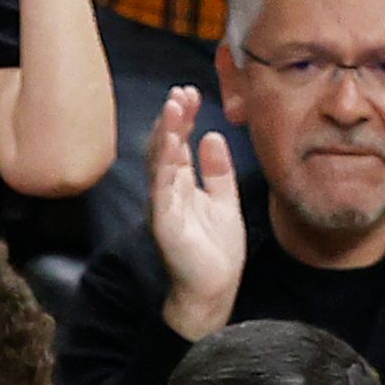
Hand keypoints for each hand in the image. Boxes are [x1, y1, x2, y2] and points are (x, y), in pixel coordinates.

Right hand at [146, 85, 244, 336]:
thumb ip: (217, 171)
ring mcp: (163, 206)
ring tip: (174, 105)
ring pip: (160, 161)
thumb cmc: (215, 253)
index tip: (193, 93)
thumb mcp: (224, 202)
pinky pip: (163, 187)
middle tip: (182, 91)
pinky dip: (165, 161)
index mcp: (180, 186)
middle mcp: (167, 192)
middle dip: (173, 117)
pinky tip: (172, 140)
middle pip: (165, 146)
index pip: (177, 143)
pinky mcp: (165, 222)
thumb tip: (212, 136)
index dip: (183, 118)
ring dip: (166, 132)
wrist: (213, 293)